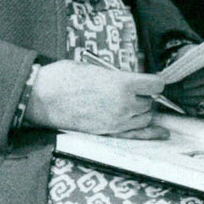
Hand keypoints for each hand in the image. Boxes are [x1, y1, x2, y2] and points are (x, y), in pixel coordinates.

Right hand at [25, 60, 168, 138]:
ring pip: (144, 118)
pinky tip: (161, 132)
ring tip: (130, 105)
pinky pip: (136, 134)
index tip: (150, 81)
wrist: (42, 97)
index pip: (156, 84)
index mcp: (123, 83)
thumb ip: (118, 76)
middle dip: (144, 97)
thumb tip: (131, 80)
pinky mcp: (107, 133)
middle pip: (149, 102)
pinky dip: (150, 132)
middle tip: (132, 91)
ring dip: (142, 112)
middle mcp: (124, 104)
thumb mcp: (96, 69)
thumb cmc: (65, 78)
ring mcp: (117, 121)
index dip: (154, 82)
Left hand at [164, 51, 203, 117]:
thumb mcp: (196, 56)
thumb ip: (189, 63)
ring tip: (173, 96)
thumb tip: (174, 74)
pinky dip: (190, 107)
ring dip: (188, 100)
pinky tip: (179, 102)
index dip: (202, 78)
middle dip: (191, 91)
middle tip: (173, 92)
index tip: (185, 84)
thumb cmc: (199, 60)